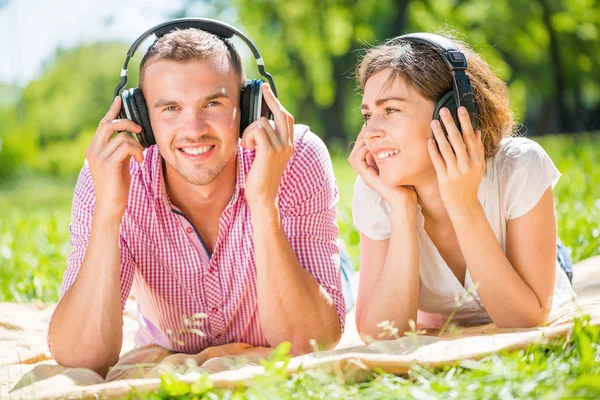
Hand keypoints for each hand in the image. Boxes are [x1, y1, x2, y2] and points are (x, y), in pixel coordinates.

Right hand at [85, 96, 143, 221]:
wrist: (110, 206)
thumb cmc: (116, 187)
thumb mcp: (118, 164)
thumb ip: (120, 150)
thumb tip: (131, 138)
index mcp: (94, 149)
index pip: (103, 124)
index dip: (112, 110)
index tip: (119, 99)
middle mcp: (93, 150)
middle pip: (109, 124)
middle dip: (127, 121)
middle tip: (140, 128)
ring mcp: (99, 157)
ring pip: (122, 136)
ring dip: (137, 144)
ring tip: (140, 156)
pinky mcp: (108, 164)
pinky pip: (126, 146)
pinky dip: (137, 151)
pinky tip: (139, 161)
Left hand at [241, 84, 293, 210]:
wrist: (263, 197)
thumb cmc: (259, 178)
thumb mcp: (264, 155)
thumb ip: (265, 139)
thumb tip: (257, 122)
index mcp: (288, 145)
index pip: (286, 118)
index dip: (277, 103)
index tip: (267, 91)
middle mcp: (288, 144)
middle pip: (281, 113)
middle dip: (270, 98)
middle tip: (262, 88)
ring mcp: (281, 147)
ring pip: (262, 122)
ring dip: (249, 131)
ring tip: (247, 145)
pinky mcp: (270, 151)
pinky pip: (257, 130)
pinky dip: (248, 137)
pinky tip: (246, 148)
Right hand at [348, 131, 416, 209]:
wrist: (406, 201)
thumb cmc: (407, 185)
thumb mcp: (400, 166)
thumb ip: (394, 156)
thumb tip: (396, 141)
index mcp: (373, 169)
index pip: (361, 151)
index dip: (364, 139)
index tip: (371, 128)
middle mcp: (367, 172)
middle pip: (355, 152)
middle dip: (360, 139)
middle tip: (367, 127)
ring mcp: (366, 175)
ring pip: (353, 156)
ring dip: (359, 144)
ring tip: (368, 135)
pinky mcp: (367, 178)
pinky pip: (357, 161)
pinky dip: (362, 151)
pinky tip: (371, 146)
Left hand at [428, 106, 484, 216]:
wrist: (464, 204)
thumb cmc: (470, 183)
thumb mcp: (478, 167)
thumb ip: (477, 149)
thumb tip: (477, 131)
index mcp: (477, 160)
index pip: (470, 136)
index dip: (465, 122)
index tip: (460, 109)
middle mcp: (467, 164)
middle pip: (458, 139)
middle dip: (450, 123)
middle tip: (443, 110)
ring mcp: (455, 171)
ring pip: (446, 148)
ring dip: (439, 133)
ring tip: (433, 122)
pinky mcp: (444, 178)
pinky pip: (438, 161)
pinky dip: (433, 150)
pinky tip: (429, 140)